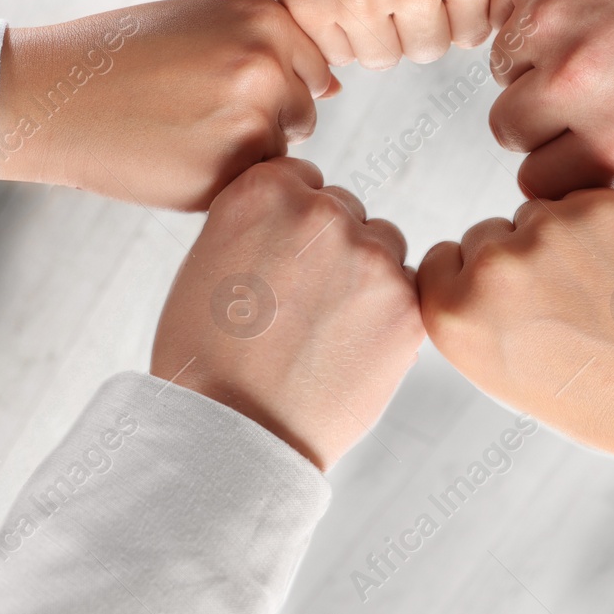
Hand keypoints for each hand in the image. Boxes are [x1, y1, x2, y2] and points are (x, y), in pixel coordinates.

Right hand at [0, 0, 333, 211]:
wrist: (55, 97)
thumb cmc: (124, 57)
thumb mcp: (200, 23)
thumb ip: (269, 47)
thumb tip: (334, 88)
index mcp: (264, 18)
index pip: (313, 67)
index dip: (269, 82)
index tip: (219, 83)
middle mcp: (267, 63)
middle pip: (303, 112)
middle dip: (264, 120)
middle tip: (194, 111)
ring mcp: (252, 119)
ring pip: (281, 151)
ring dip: (246, 152)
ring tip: (182, 132)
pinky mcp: (231, 170)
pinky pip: (252, 184)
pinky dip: (221, 180)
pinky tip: (174, 157)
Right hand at [150, 158, 421, 469]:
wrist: (234, 434)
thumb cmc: (206, 355)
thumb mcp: (209, 259)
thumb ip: (260, 222)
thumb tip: (303, 209)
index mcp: (264, 191)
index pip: (302, 180)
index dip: (290, 225)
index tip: (275, 264)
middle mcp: (320, 213)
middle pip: (345, 211)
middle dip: (329, 248)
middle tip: (298, 306)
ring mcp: (369, 257)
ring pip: (383, 244)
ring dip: (365, 274)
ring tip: (323, 329)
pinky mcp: (406, 305)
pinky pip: (407, 289)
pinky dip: (388, 313)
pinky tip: (350, 348)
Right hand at [417, 188, 613, 613]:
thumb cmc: (598, 398)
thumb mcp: (501, 374)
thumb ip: (470, 312)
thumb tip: (466, 255)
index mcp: (452, 315)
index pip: (441, 261)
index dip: (479, 285)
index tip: (517, 315)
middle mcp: (491, 268)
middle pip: (486, 233)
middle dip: (519, 260)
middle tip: (568, 313)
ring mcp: (547, 231)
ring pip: (537, 214)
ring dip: (563, 241)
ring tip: (603, 300)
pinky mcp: (601, 206)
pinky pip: (584, 201)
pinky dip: (605, 229)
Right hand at [487, 0, 613, 198]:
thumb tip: (565, 156)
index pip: (539, 181)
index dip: (553, 160)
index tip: (567, 140)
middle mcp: (574, 86)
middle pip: (508, 128)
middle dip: (535, 111)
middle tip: (574, 79)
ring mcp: (544, 22)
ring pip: (501, 67)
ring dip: (531, 55)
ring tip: (588, 22)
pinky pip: (502, 8)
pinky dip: (527, 5)